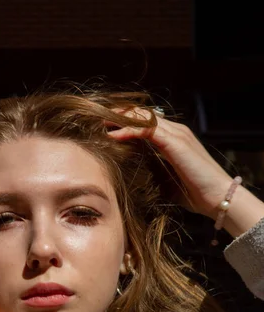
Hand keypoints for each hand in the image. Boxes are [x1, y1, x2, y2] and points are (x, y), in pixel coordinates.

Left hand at [107, 109, 234, 219]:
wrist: (217, 197)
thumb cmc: (193, 192)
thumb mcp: (164, 179)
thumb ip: (150, 170)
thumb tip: (130, 172)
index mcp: (172, 137)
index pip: (144, 121)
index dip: (123, 122)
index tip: (103, 128)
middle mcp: (174, 130)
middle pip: (140, 114)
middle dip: (117, 116)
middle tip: (96, 121)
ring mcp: (176, 134)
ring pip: (142, 117)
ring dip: (119, 120)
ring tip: (99, 124)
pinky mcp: (175, 142)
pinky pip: (146, 130)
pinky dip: (128, 131)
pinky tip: (113, 136)